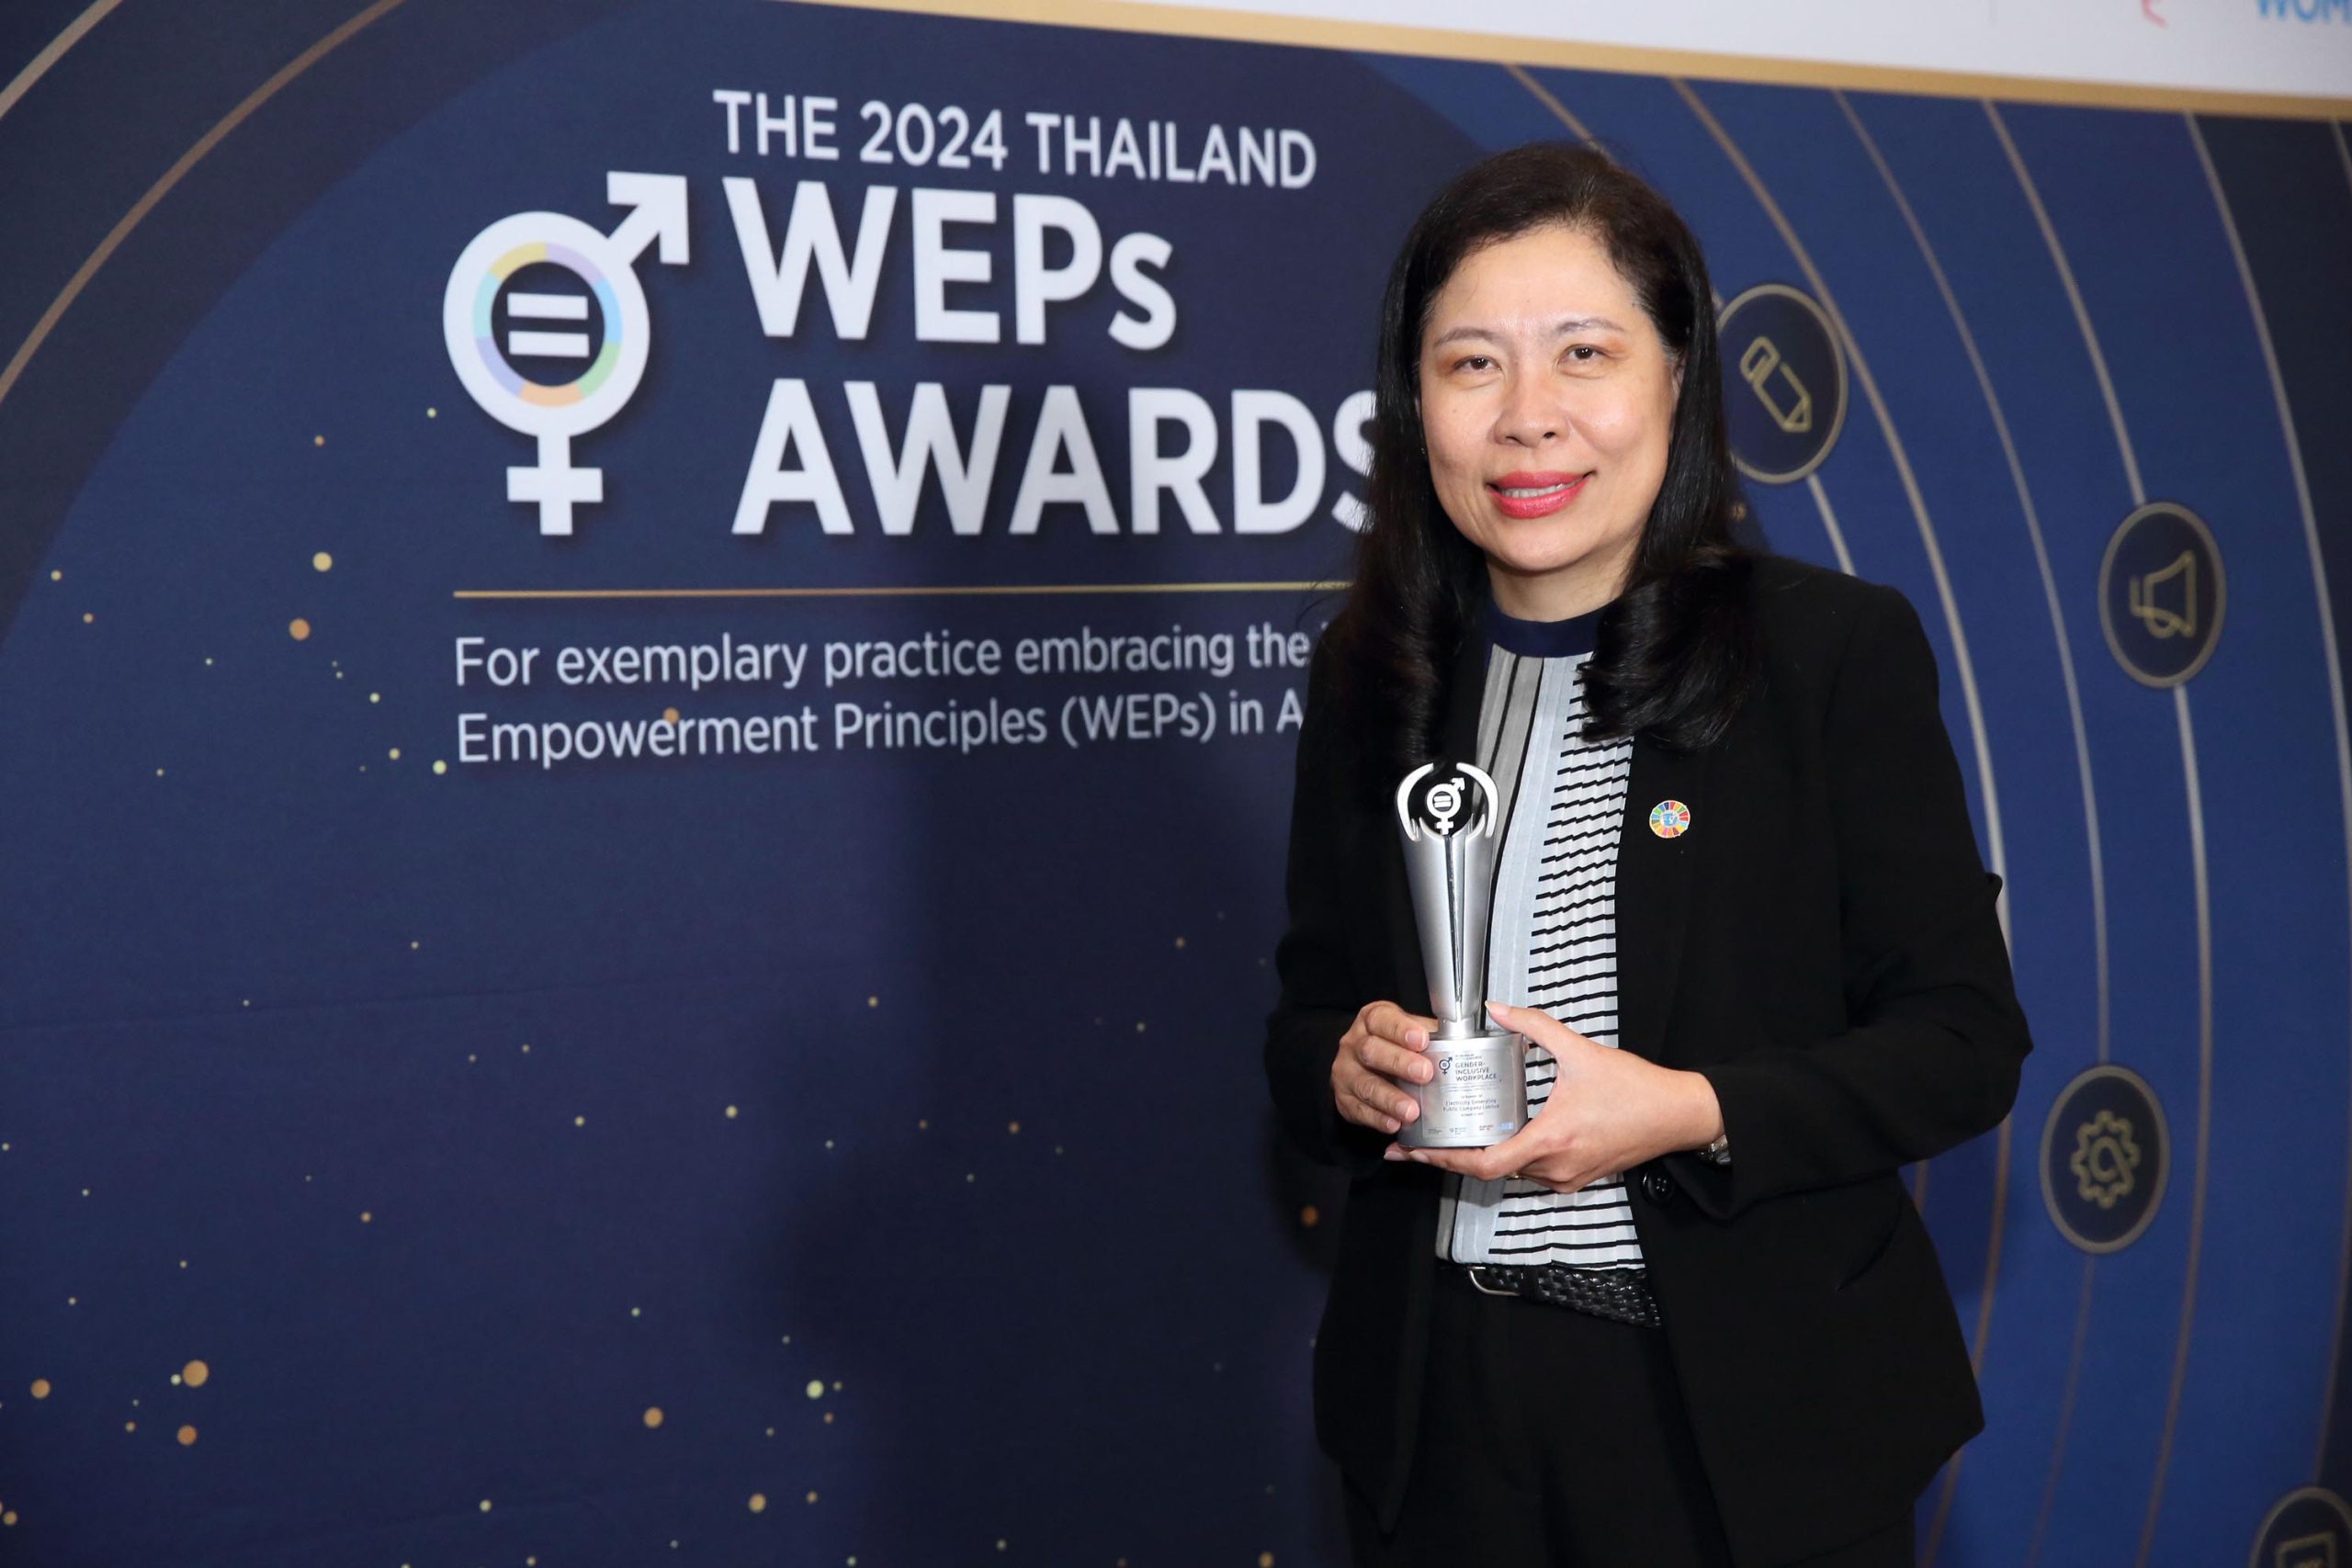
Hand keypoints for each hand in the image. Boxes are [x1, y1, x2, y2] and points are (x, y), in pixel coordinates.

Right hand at [1331, 1001, 1441, 1135]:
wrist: (1362, 1066)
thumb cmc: (1394, 1046)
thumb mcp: (1409, 1032)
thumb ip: (1431, 1035)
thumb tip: (1462, 1044)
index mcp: (1372, 1020)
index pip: (1382, 1020)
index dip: (1401, 1030)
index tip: (1422, 1040)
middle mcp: (1354, 1043)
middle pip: (1371, 1051)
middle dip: (1399, 1063)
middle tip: (1425, 1073)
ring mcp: (1346, 1072)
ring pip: (1365, 1084)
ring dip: (1390, 1098)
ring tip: (1412, 1110)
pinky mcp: (1344, 1098)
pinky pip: (1360, 1110)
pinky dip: (1378, 1118)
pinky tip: (1394, 1124)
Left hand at [1384, 1001, 1722, 1190]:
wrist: (1677, 1115)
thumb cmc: (1635, 1088)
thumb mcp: (1579, 1051)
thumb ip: (1534, 1027)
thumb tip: (1497, 1008)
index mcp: (1551, 1139)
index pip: (1485, 1164)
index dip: (1445, 1159)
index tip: (1416, 1151)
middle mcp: (1555, 1167)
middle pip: (1490, 1170)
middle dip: (1451, 1156)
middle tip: (1415, 1143)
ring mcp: (1566, 1176)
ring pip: (1511, 1172)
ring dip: (1481, 1156)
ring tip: (1448, 1136)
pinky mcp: (1576, 1177)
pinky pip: (1532, 1172)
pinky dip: (1508, 1157)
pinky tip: (1494, 1136)